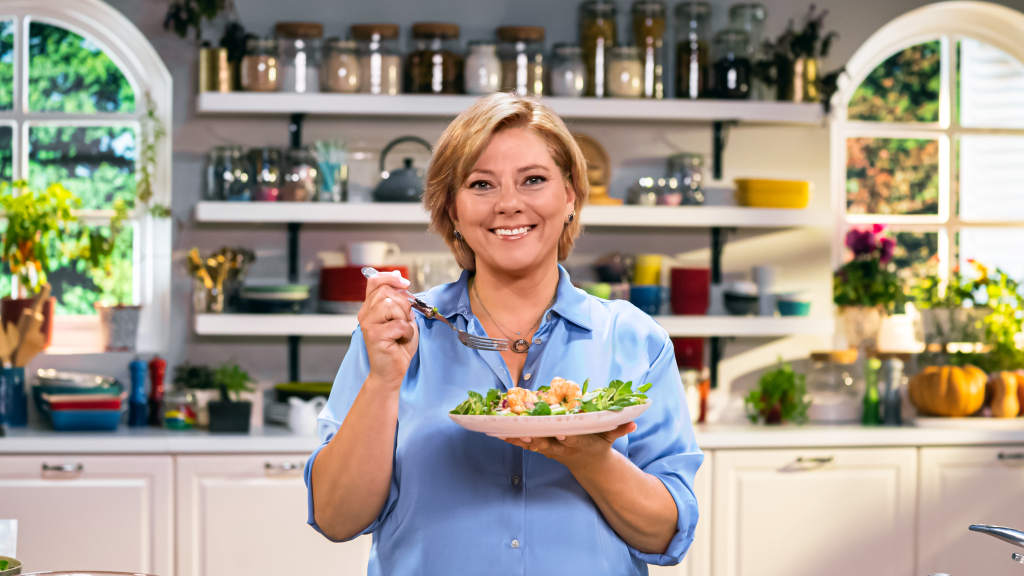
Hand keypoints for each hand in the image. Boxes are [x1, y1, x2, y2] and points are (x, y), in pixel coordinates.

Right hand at [358, 271, 417, 387]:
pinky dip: (407, 332)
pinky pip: (398, 324)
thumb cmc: (398, 346)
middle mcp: (365, 313)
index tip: (404, 282)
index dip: (390, 277)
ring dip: (404, 318)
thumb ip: (400, 301)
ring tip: (402, 331)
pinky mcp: (373, 334)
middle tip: (405, 320)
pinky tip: (401, 340)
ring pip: (391, 305)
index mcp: (370, 307)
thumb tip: (401, 280)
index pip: (374, 281)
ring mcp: (367, 323)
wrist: (392, 371)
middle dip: (403, 304)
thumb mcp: (402, 318)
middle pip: (385, 291)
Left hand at [502, 422, 636, 470]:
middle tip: (524, 431)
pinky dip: (510, 437)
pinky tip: (495, 431)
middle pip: (546, 443)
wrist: (588, 464)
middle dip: (535, 438)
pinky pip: (523, 442)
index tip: (561, 433)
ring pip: (530, 443)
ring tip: (501, 429)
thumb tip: (633, 422)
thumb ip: (619, 429)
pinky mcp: (539, 447)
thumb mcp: (610, 437)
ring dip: (516, 437)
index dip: (567, 437)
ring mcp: (548, 449)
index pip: (572, 440)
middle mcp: (561, 448)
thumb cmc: (598, 444)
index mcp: (578, 443)